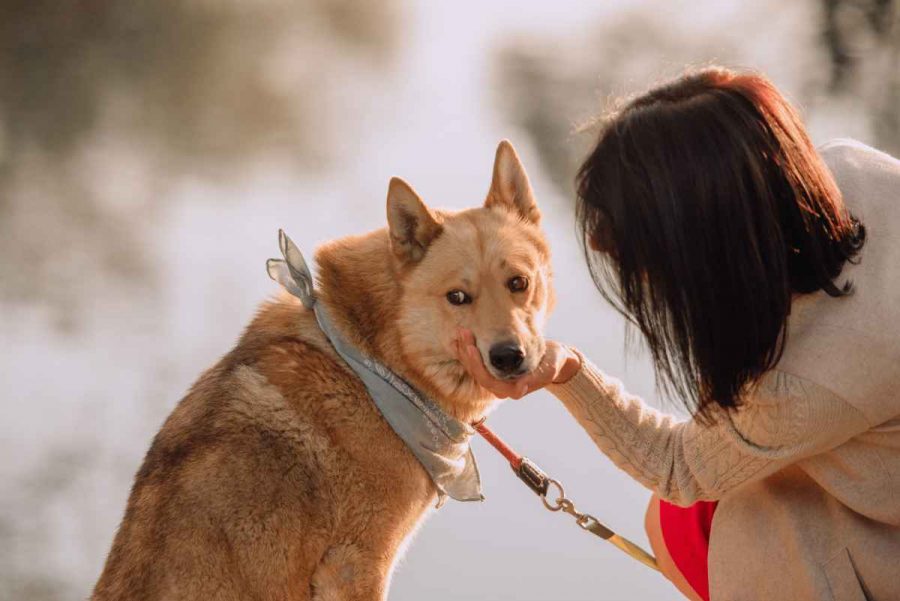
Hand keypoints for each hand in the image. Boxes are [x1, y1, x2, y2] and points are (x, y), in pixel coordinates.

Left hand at [454, 328, 581, 399]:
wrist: (556, 359)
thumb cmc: (553, 363)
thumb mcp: (549, 369)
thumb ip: (536, 378)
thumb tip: (520, 388)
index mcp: (513, 389)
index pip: (488, 380)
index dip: (477, 365)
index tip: (471, 348)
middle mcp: (502, 386)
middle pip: (478, 373)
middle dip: (468, 354)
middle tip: (464, 332)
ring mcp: (497, 378)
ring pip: (475, 367)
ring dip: (466, 350)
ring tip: (462, 331)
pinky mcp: (495, 369)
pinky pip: (478, 361)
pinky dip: (470, 349)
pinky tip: (465, 336)